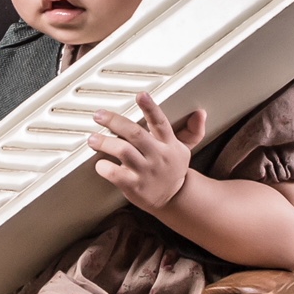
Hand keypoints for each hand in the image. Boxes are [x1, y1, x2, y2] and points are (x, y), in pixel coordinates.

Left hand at [90, 93, 206, 211]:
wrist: (173, 199)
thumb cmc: (172, 169)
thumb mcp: (184, 148)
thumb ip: (192, 130)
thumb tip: (201, 112)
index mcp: (169, 143)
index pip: (160, 122)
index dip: (151, 108)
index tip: (141, 95)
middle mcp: (158, 155)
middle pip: (135, 134)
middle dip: (115, 121)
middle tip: (99, 115)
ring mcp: (145, 171)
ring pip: (123, 151)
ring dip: (105, 143)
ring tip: (92, 139)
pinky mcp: (134, 186)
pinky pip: (116, 174)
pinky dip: (104, 167)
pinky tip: (99, 164)